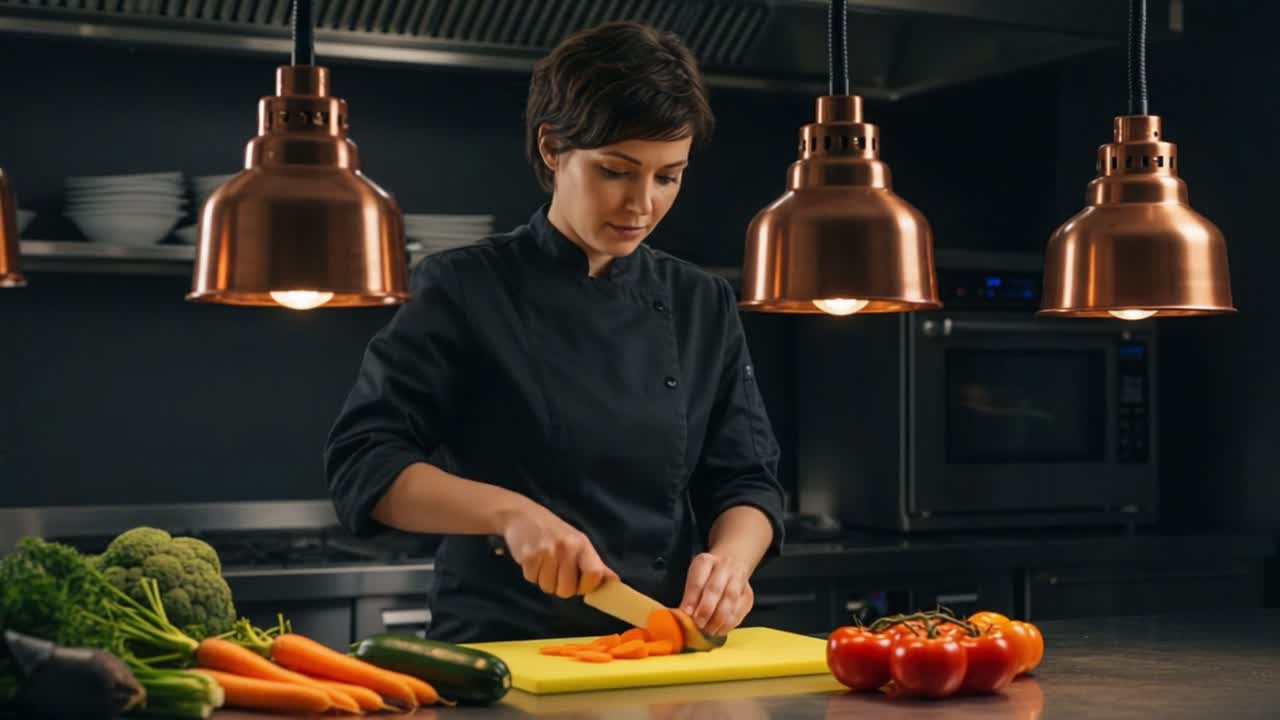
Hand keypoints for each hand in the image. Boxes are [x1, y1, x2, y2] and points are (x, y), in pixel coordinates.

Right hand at [499, 499, 615, 597]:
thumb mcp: (578, 543)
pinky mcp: (528, 556)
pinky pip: (532, 580)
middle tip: (557, 571)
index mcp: (582, 545)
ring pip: (548, 587)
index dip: (586, 585)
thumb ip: (596, 565)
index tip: (579, 582)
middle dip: (561, 587)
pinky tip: (533, 560)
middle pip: (567, 590)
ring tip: (544, 563)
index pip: (594, 575)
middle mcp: (567, 547)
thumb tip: (615, 582)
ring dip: (545, 580)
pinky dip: (532, 574)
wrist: (523, 515)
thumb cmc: (554, 532)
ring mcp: (547, 552)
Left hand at [678, 552, 753, 635]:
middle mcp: (725, 567)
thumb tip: (685, 616)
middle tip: (698, 625)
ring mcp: (739, 579)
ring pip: (730, 600)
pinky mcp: (748, 595)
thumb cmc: (707, 576)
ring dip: (718, 620)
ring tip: (708, 631)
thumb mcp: (694, 579)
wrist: (731, 566)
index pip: (698, 580)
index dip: (692, 599)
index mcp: (706, 561)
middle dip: (706, 610)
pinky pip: (740, 611)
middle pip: (716, 589)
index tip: (686, 614)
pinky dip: (729, 623)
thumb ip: (689, 596)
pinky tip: (719, 630)